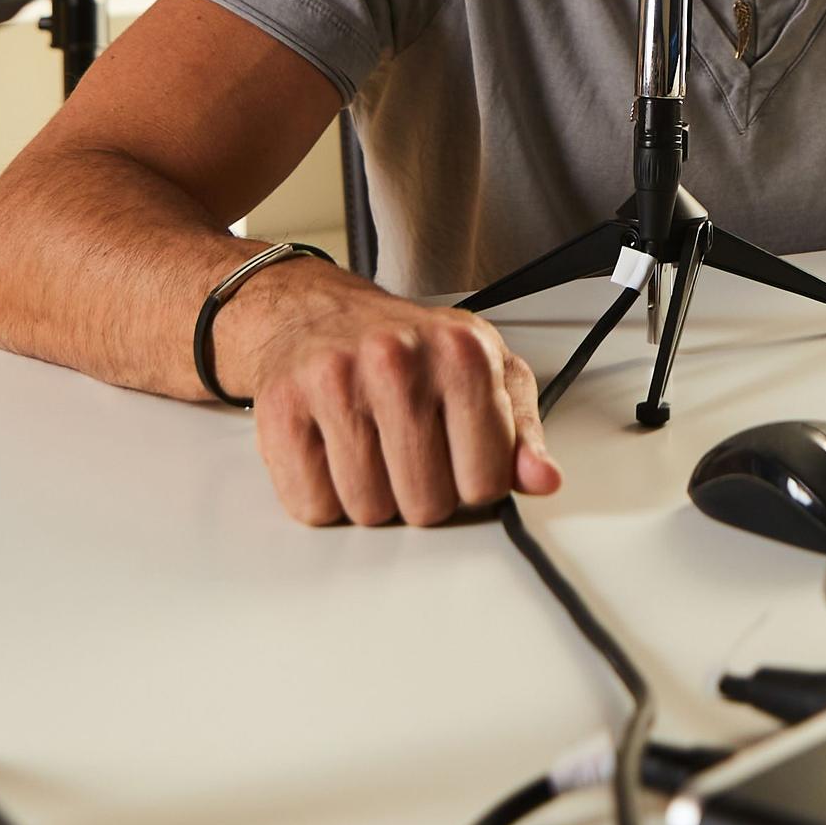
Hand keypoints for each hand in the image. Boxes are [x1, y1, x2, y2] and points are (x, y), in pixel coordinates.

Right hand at [215, 261, 561, 526]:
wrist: (312, 314)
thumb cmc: (404, 349)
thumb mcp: (483, 372)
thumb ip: (521, 431)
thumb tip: (543, 479)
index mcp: (463, 353)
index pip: (486, 481)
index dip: (472, 484)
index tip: (458, 458)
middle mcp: (399, 361)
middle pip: (427, 504)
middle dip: (421, 495)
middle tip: (408, 453)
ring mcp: (336, 383)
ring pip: (369, 510)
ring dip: (371, 499)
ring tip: (371, 450)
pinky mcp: (283, 409)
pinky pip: (313, 505)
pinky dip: (323, 497)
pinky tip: (332, 454)